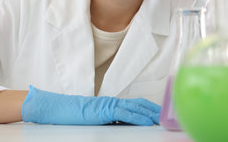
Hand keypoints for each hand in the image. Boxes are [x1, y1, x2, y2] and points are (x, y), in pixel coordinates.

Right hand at [21, 85, 159, 125]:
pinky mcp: (103, 110)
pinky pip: (124, 113)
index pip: (135, 104)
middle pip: (139, 104)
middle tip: (169, 115)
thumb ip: (109, 120)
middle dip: (155, 110)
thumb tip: (123, 125)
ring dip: (150, 113)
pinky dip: (137, 116)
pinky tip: (147, 121)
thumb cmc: (74, 116)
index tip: (162, 114)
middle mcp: (112, 102)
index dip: (150, 108)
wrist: (58, 109)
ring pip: (135, 107)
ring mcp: (108, 105)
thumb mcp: (95, 119)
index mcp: (111, 104)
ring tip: (162, 118)